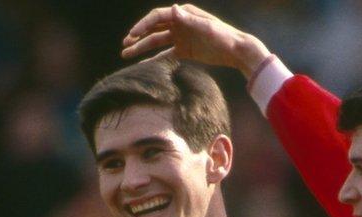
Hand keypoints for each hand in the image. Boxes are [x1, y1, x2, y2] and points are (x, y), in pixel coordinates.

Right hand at [122, 4, 269, 77]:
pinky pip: (165, 54)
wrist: (236, 51)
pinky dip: (154, 59)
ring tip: (125, 54)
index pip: (157, 16)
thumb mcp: (207, 28)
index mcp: (183, 14)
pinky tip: (142, 64)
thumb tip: (174, 8)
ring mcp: (181, 37)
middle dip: (138, 36)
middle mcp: (179, 23)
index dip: (142, 25)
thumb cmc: (224, 37)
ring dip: (141, 48)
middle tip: (124, 44)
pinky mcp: (184, 51)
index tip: (131, 35)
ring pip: (156, 41)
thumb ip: (190, 20)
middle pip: (153, 28)